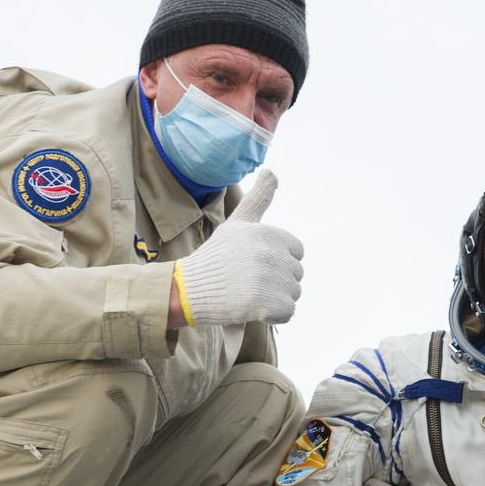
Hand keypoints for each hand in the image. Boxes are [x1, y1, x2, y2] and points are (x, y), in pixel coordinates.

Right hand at [175, 170, 303, 325]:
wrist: (187, 289)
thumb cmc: (216, 255)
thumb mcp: (238, 223)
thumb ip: (259, 198)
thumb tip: (271, 170)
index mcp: (268, 234)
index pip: (297, 252)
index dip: (278, 260)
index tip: (254, 262)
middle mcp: (270, 255)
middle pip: (296, 275)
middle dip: (276, 280)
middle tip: (247, 279)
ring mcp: (268, 281)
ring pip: (293, 294)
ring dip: (275, 298)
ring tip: (247, 292)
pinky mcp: (265, 305)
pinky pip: (288, 313)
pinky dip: (273, 315)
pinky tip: (251, 307)